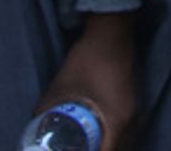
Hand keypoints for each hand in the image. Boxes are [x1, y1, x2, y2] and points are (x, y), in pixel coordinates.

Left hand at [35, 12, 135, 150]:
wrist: (111, 31)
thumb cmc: (89, 58)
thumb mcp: (62, 85)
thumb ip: (46, 107)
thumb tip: (33, 122)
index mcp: (118, 121)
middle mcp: (132, 120)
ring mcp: (136, 110)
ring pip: (125, 143)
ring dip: (108, 148)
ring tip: (89, 147)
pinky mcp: (134, 102)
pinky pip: (126, 131)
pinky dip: (114, 138)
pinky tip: (100, 134)